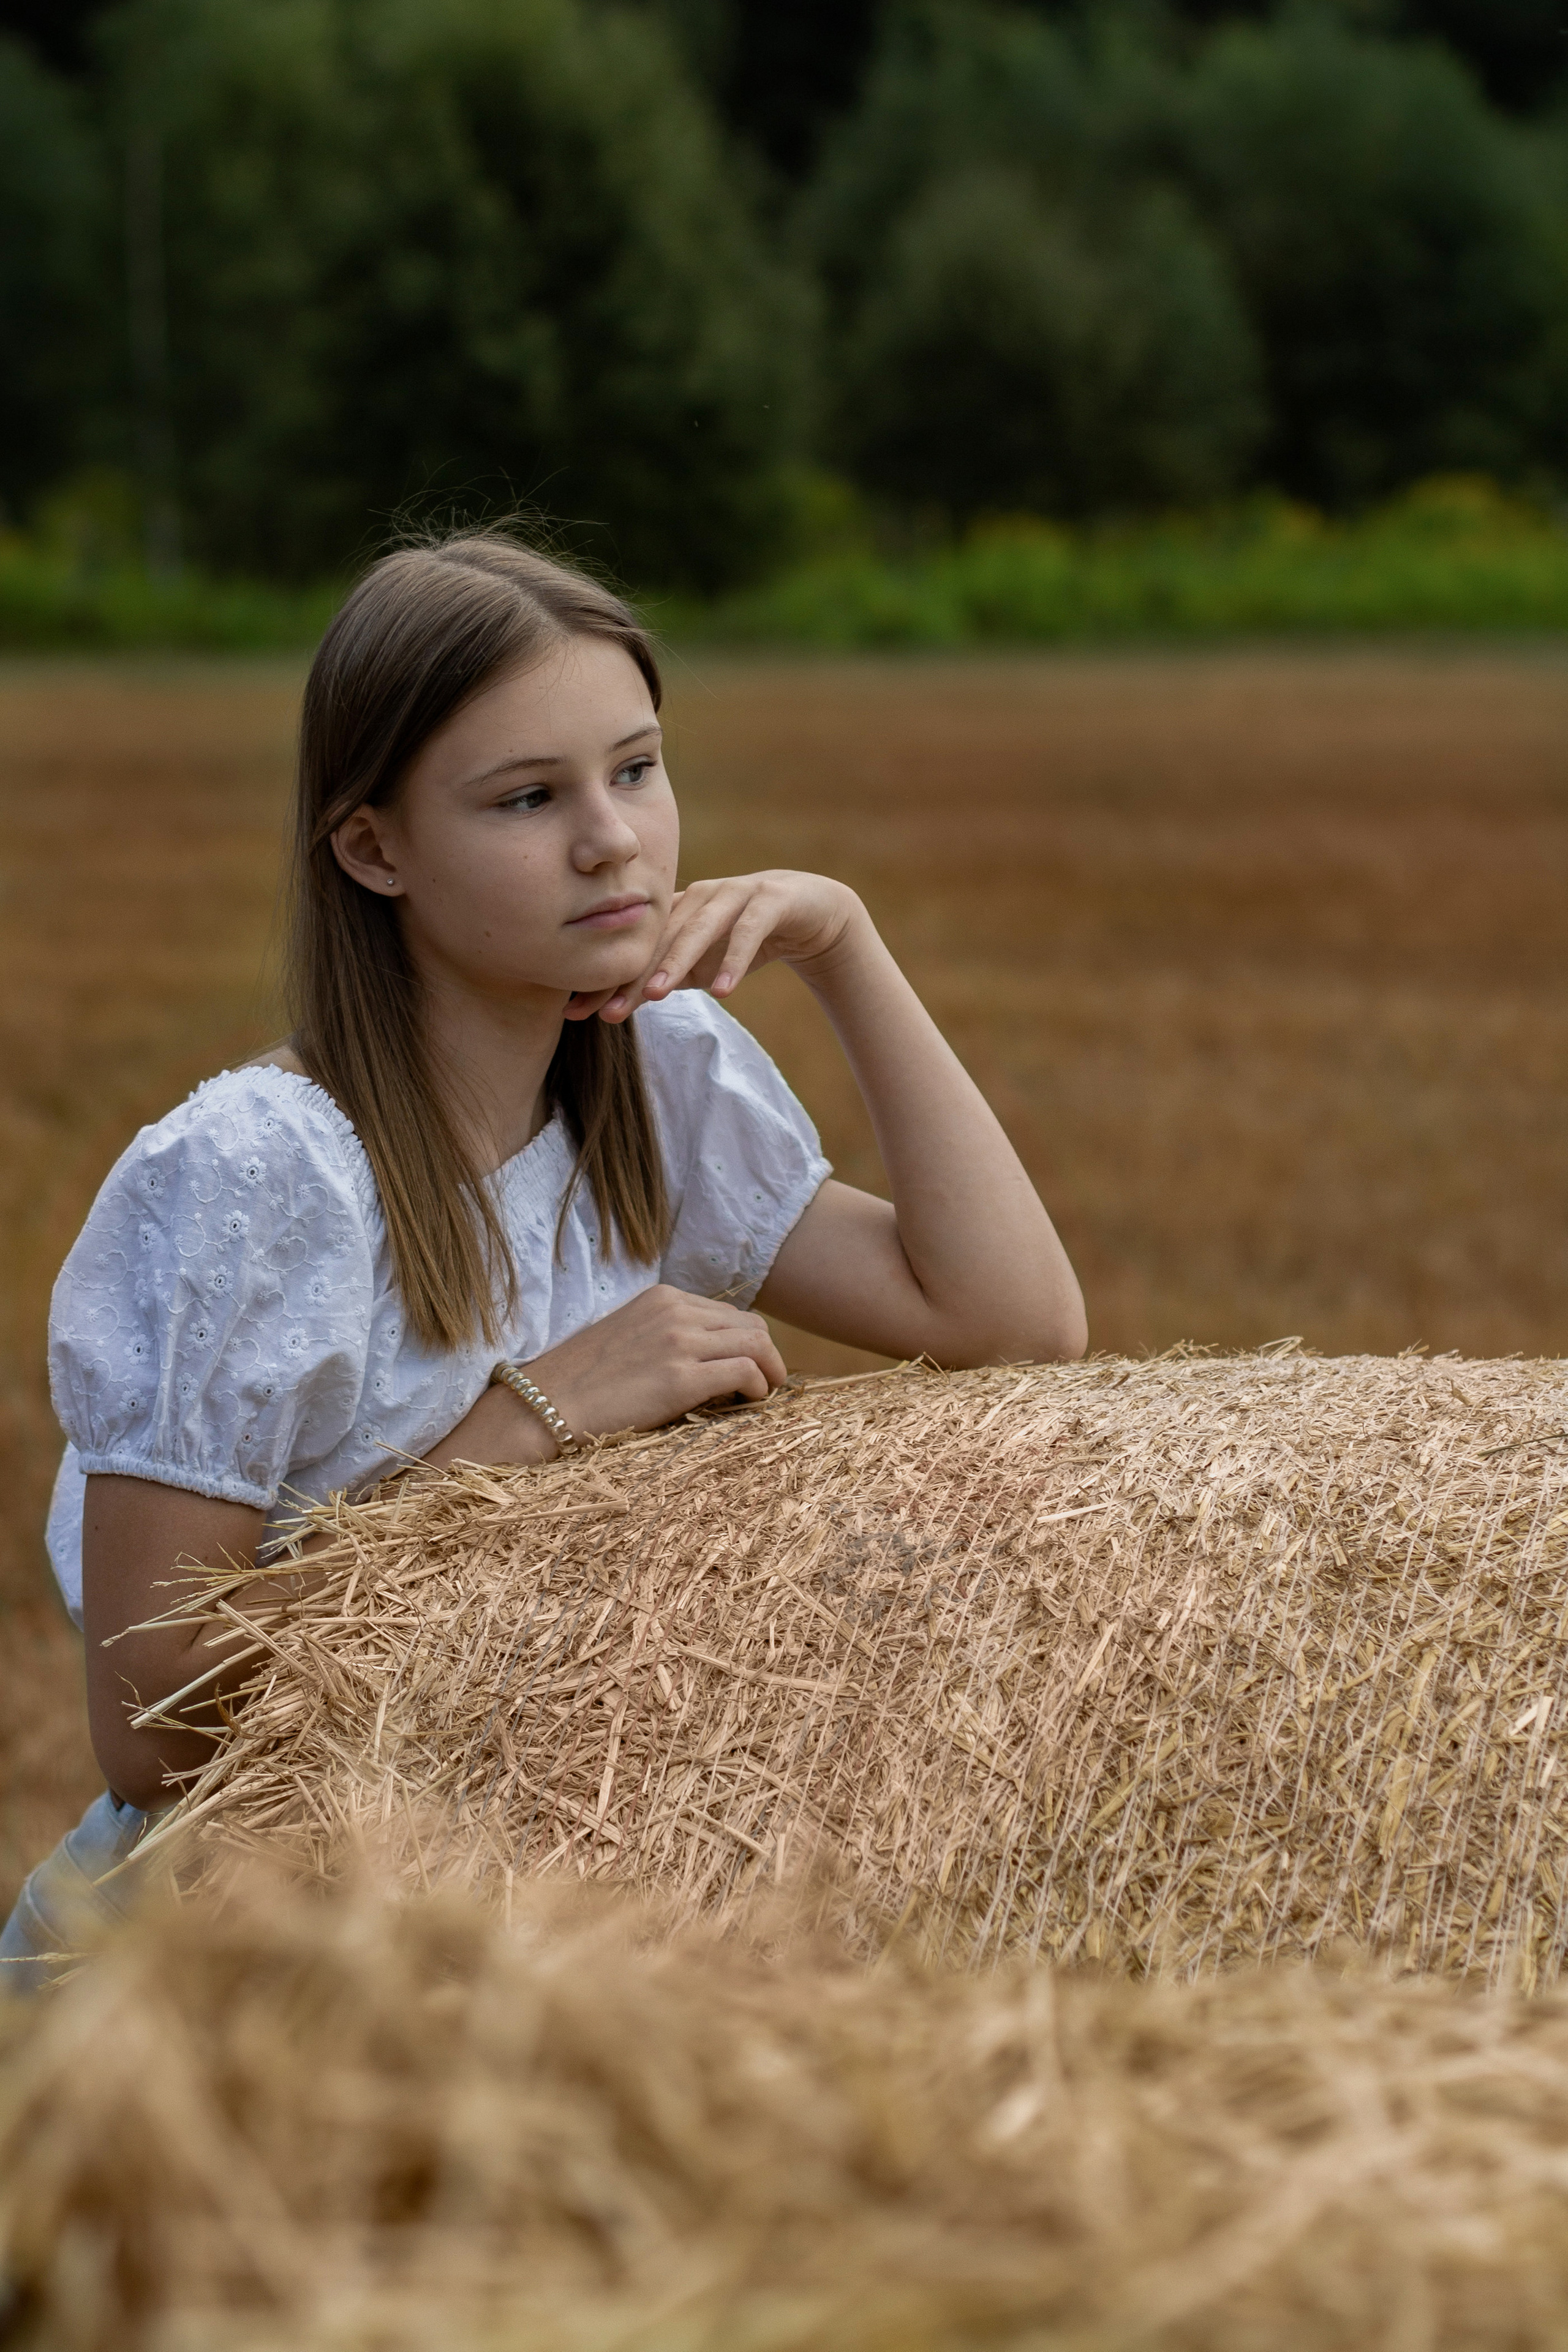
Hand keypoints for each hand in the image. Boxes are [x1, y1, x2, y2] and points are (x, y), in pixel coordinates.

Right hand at [500, 1285, 788, 1458]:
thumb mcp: (628, 1336)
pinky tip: (749, 1402)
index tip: (749, 1365)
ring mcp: (680, 1343)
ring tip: (763, 1394)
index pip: (728, 1312)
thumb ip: (666, 1334)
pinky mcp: (681, 1379)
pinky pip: (745, 1373)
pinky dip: (758, 1388)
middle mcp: (675, 1312)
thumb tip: (704, 1355)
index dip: (746, 1341)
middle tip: (766, 1382)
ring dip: (769, 1371)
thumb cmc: (580, 1380)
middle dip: (766, 1354)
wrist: (543, 1404)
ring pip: (756, 1345)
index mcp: (662, 1298)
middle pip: (750, 1325)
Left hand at [582, 870, 862, 1022]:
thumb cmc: (749, 938)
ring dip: (677, 962)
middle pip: (661, 939)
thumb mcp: (705, 965)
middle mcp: (700, 896)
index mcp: (678, 910)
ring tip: (657, 996)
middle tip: (609, 1011)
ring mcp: (736, 893)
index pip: (637, 949)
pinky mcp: (771, 900)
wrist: (813, 913)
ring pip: (699, 929)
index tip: (577, 1012)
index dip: (608, 980)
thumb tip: (616, 1004)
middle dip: (634, 976)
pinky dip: (735, 960)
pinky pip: (749, 931)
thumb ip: (668, 978)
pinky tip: (723, 991)